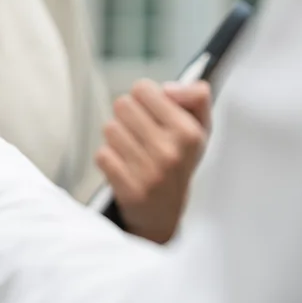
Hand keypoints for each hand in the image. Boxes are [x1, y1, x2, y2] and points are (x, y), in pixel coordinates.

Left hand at [95, 80, 210, 243]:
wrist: (165, 214)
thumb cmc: (179, 161)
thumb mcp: (199, 127)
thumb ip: (195, 96)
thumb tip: (167, 88)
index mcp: (189, 132)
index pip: (143, 88)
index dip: (144, 98)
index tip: (152, 113)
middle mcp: (170, 151)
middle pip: (122, 105)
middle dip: (127, 115)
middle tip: (139, 132)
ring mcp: (149, 172)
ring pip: (110, 128)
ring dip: (117, 137)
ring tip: (132, 150)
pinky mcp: (128, 188)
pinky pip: (102, 154)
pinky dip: (109, 158)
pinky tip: (123, 166)